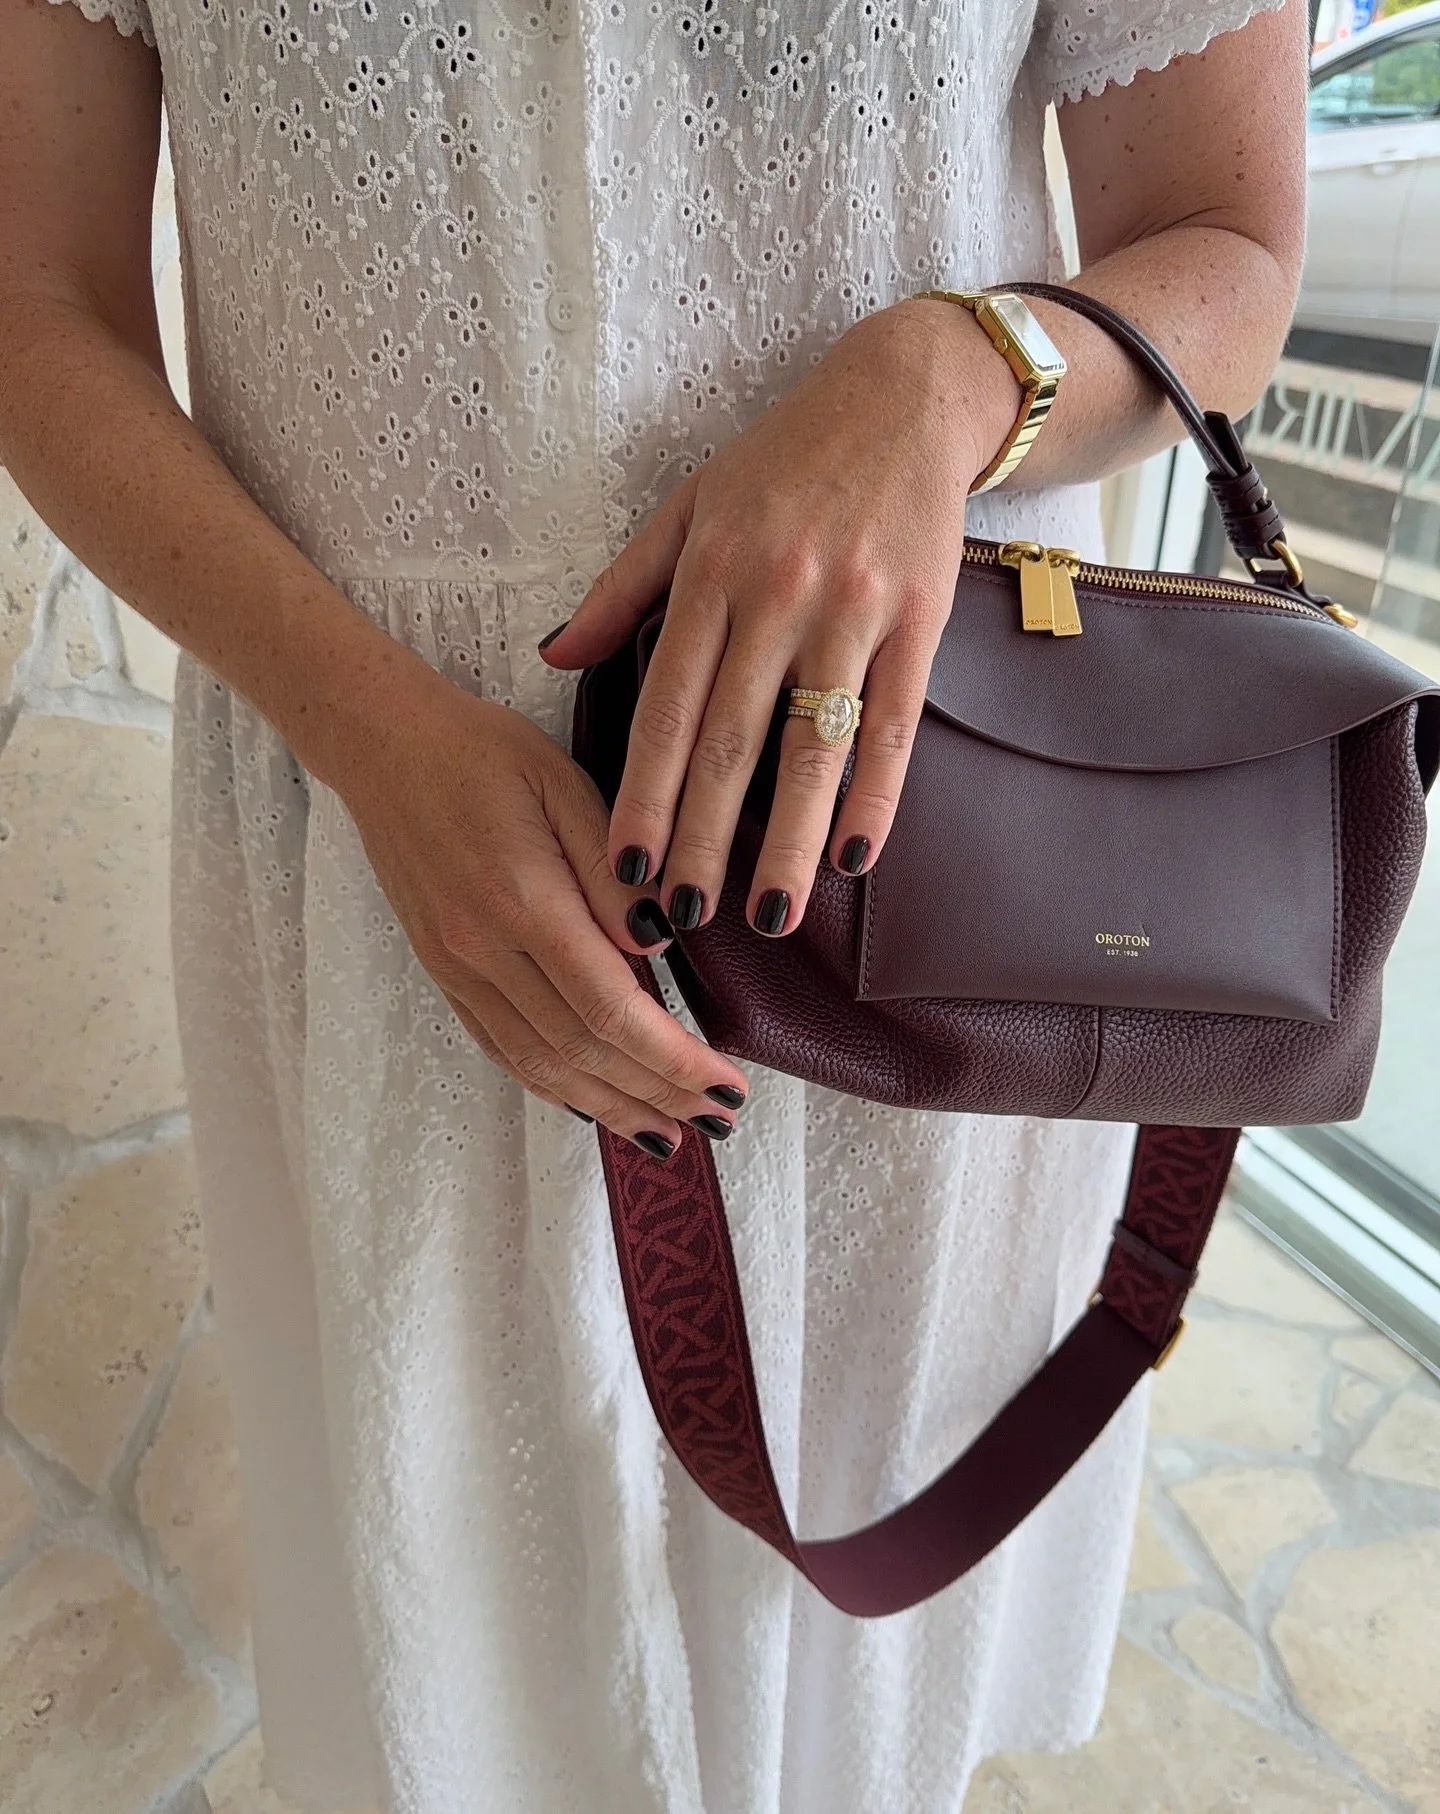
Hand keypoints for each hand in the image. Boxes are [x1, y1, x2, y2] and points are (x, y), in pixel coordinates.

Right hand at [328, 666, 750, 1152]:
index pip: (611, 1009)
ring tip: (669, 1132)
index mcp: (523, 899)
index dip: (674, 1061)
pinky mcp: (444, 971)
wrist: (384, 745)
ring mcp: (457, 967)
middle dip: (657, 1094)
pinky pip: (502, 1049)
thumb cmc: (485, 753)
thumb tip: (659, 949)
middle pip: (582, 1051)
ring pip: (540, 1065)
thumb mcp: (565, 785)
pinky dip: (553, 1087)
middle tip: (720, 1121)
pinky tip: (594, 1105)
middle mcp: (484, 948)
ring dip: (610, 1107)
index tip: (727, 1086)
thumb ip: (613, 872)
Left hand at [540, 298, 1016, 933]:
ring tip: (770, 916)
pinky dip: (878, 795)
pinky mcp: (920, 619)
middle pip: (733, 741)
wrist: (903, 397)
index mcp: (710, 572)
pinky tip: (858, 858)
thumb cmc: (783, 460)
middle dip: (704, 837)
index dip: (644, 792)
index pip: (666, 706)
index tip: (625, 867)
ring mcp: (853, 610)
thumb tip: (552, 656)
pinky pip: (895, 723)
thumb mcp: (686, 505)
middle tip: (683, 917)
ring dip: (792, 841)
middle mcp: (778, 593)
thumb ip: (621, 589)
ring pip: (815, 744)